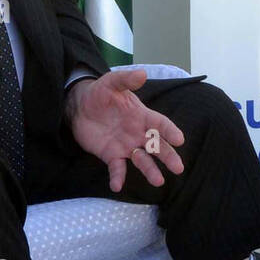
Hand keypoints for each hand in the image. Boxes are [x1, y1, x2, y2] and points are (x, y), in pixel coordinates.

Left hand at [65, 69, 185, 191]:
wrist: (79, 106)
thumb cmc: (101, 93)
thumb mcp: (112, 82)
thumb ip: (126, 79)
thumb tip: (142, 73)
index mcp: (142, 115)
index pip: (160, 124)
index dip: (170, 131)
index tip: (179, 139)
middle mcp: (138, 133)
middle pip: (157, 146)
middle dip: (168, 156)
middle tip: (178, 168)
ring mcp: (126, 146)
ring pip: (142, 160)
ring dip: (150, 170)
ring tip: (158, 181)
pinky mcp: (111, 156)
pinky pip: (117, 168)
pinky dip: (118, 177)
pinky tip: (116, 185)